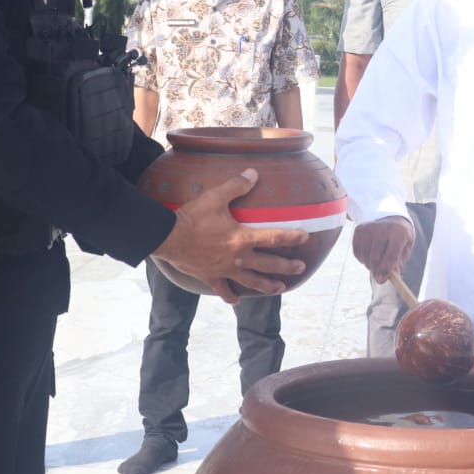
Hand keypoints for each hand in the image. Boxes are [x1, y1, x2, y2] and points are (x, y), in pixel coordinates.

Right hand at [151, 169, 308, 302]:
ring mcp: (225, 270)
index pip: (274, 238)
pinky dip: (231, 296)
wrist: (168, 238)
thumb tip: (254, 173)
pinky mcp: (211, 277)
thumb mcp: (215, 197)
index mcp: (242, 238)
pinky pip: (224, 290)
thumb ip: (237, 186)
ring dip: (268, 285)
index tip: (305, 237)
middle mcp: (238, 258)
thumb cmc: (193, 217)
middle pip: (269, 264)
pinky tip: (237, 300)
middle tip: (301, 268)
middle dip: (287, 266)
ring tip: (281, 288)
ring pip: (252, 281)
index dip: (292, 237)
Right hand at [353, 216, 414, 283]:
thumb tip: (384, 277)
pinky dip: (362, 259)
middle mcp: (383, 228)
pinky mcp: (359, 230)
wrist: (392, 220)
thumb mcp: (405, 250)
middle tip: (379, 276)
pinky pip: (357, 253)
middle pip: (375, 258)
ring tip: (377, 262)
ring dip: (370, 265)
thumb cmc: (400, 239)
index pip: (391, 255)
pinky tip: (369, 255)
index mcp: (399, 233)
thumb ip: (397, 264)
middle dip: (377, 271)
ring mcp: (369, 228)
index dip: (386, 270)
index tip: (382, 280)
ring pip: (365, 257)